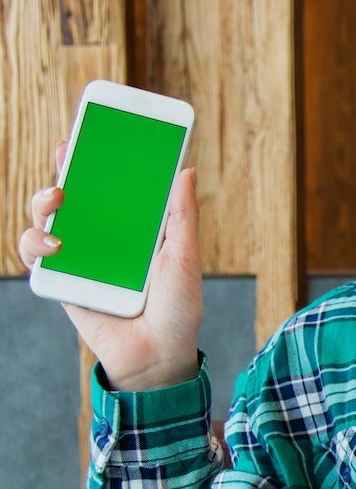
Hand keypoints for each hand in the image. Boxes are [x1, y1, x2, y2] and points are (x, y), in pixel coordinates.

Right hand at [19, 142, 202, 389]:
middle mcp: (104, 240)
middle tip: (67, 152)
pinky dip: (37, 244)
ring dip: (43, 203)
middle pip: (74, 196)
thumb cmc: (178, 310)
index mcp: (134, 230)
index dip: (98, 159)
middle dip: (64, 169)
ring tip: (58, 199)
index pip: (112, 188)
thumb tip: (185, 169)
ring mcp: (80, 260)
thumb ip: (182, 216)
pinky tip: (56, 244)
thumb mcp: (184, 258)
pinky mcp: (63, 283)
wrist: (159, 357)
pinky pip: (37, 257)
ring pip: (47, 220)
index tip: (91, 131)